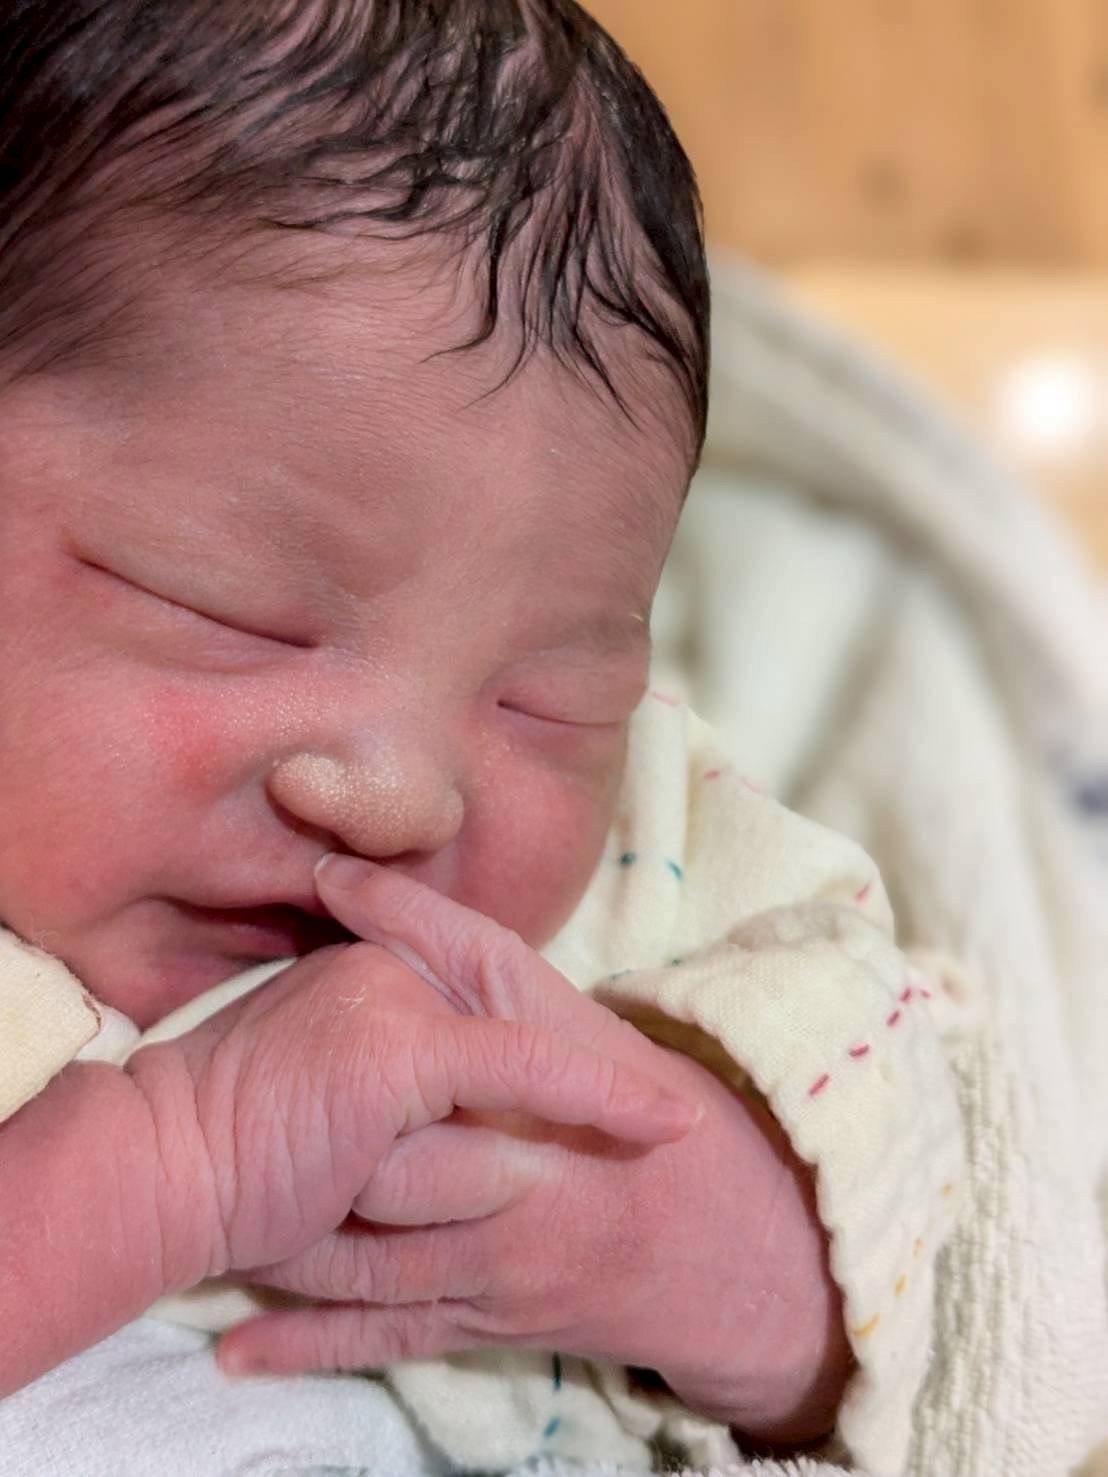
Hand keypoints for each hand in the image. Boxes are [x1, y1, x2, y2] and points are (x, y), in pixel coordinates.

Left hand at [215, 863, 851, 1445]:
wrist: (729, 1242)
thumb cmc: (646, 1110)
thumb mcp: (568, 1014)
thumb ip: (454, 944)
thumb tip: (344, 878)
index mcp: (551, 1098)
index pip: (455, 1044)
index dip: (360, 1003)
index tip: (281, 988)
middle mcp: (529, 1194)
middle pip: (392, 1181)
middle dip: (318, 1166)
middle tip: (238, 1143)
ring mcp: (504, 1273)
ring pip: (373, 1270)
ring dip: (288, 1257)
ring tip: (213, 1236)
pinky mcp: (491, 1328)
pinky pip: (390, 1342)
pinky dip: (311, 1348)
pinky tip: (241, 1351)